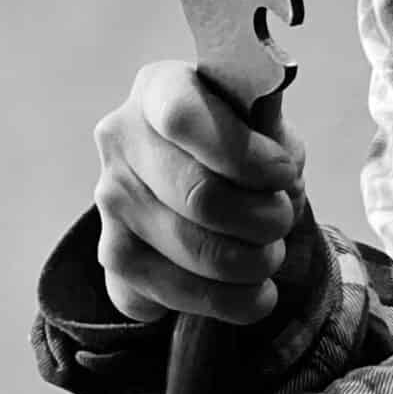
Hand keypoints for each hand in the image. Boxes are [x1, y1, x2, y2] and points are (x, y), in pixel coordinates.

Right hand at [94, 63, 310, 324]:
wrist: (207, 177)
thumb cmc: (244, 144)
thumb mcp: (267, 125)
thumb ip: (272, 139)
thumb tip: (278, 171)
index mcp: (160, 90)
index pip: (185, 120)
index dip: (246, 156)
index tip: (284, 174)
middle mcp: (119, 142)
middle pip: (199, 198)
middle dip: (264, 220)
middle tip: (282, 221)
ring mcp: (109, 203)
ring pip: (191, 255)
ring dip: (252, 267)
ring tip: (270, 257)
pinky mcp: (112, 258)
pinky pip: (165, 297)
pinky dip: (222, 304)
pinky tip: (242, 290)